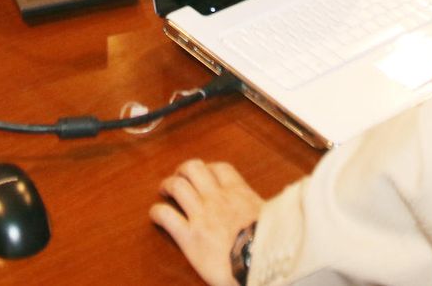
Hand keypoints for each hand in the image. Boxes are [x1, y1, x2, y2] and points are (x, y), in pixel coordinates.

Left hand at [150, 159, 263, 285]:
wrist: (258, 263)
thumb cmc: (270, 245)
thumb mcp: (272, 219)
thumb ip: (264, 210)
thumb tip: (275, 210)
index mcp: (239, 193)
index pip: (220, 168)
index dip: (209, 168)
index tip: (205, 174)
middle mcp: (218, 198)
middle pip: (194, 168)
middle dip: (183, 171)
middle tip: (180, 178)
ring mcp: (202, 215)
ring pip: (177, 186)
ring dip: (168, 185)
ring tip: (165, 191)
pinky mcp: (190, 237)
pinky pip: (166, 216)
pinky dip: (157, 212)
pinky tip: (155, 215)